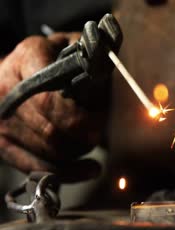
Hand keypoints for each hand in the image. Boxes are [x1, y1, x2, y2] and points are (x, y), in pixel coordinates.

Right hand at [0, 34, 103, 180]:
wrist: (27, 67)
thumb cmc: (63, 59)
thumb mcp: (81, 51)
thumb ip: (93, 69)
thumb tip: (104, 97)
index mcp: (28, 56)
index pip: (49, 100)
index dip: (78, 119)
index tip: (99, 124)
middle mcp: (7, 86)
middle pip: (50, 130)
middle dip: (82, 138)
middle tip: (98, 133)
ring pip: (46, 150)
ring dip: (77, 153)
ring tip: (92, 143)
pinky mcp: (1, 140)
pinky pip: (35, 167)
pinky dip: (66, 172)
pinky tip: (87, 169)